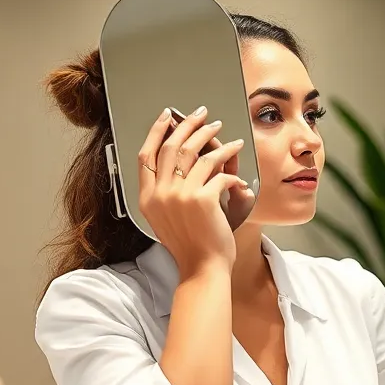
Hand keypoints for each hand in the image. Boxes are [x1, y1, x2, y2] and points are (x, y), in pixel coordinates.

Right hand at [136, 107, 252, 277]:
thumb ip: (166, 190)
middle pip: (173, 147)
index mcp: (146, 197)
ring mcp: (180, 196)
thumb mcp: (165, 217)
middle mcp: (160, 194)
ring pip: (198, 156)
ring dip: (215, 141)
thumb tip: (182, 157)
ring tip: (228, 136)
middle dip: (189, 126)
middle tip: (203, 116)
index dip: (157, 131)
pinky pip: (220, 175)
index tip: (168, 116)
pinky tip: (239, 175)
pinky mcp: (203, 200)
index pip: (146, 154)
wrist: (202, 268)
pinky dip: (232, 173)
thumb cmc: (190, 245)